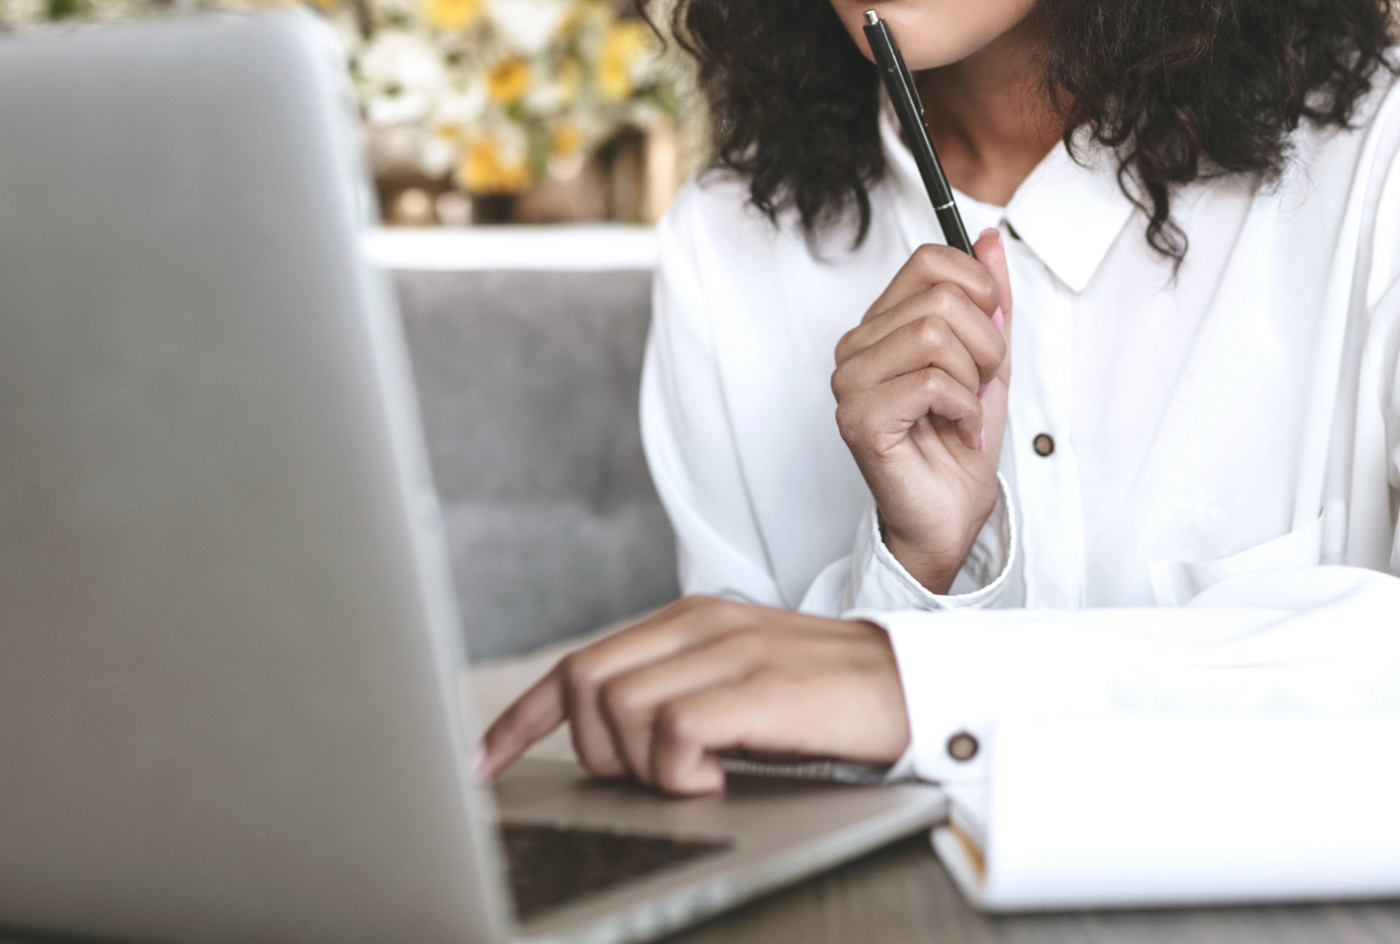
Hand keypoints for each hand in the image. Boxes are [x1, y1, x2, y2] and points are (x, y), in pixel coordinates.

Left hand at [474, 597, 908, 794]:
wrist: (916, 691)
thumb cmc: (826, 702)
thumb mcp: (735, 688)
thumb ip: (673, 697)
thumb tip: (609, 746)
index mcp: (688, 620)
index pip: (579, 664)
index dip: (521, 719)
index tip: (483, 762)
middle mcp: (700, 625)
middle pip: (586, 684)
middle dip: (597, 751)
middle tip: (649, 779)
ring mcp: (728, 652)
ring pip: (621, 710)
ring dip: (644, 765)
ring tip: (696, 777)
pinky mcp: (756, 687)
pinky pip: (673, 733)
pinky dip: (680, 771)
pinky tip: (717, 778)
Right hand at [830, 228, 1011, 592]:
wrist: (950, 516)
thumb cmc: (962, 441)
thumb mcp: (990, 358)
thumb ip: (990, 300)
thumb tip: (989, 239)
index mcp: (881, 324)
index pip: (930, 260)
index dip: (979, 290)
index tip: (989, 333)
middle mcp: (856, 346)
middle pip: (942, 299)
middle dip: (986, 346)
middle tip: (980, 388)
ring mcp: (850, 381)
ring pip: (938, 336)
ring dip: (975, 380)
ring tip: (966, 411)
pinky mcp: (858, 418)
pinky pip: (933, 383)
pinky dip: (964, 410)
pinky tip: (958, 432)